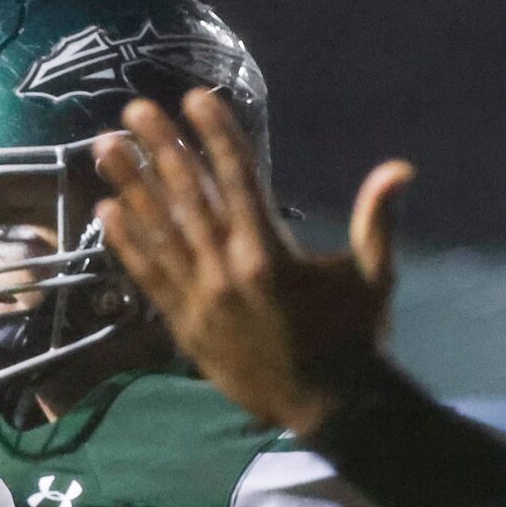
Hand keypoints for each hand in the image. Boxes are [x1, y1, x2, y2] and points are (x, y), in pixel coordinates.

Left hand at [92, 90, 410, 435]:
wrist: (327, 408)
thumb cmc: (354, 337)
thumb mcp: (373, 276)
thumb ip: (377, 220)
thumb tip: (401, 168)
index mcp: (271, 252)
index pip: (237, 177)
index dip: (215, 134)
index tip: (194, 98)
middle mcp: (228, 270)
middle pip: (187, 195)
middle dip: (160, 148)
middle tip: (133, 109)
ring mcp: (201, 298)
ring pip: (159, 231)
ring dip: (130, 185)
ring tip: (105, 147)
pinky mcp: (184, 325)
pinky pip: (148, 277)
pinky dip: (126, 244)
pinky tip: (104, 212)